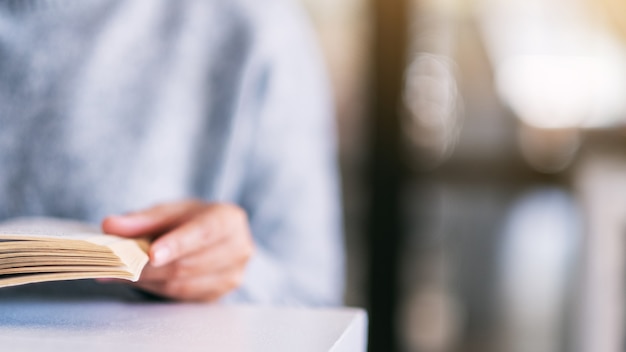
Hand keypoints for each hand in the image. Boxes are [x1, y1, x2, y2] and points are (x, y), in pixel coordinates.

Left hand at [101, 200, 254, 300]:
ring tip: (116, 273)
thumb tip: (111, 225)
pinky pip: (181, 296)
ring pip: (182, 285)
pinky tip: (135, 281)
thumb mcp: (170, 210)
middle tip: (115, 265)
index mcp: (229, 220)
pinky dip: (154, 289)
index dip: (177, 244)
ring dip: (146, 281)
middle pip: (189, 264)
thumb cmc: (192, 220)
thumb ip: (142, 219)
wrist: (215, 237)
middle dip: (148, 267)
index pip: (203, 233)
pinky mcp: (219, 295)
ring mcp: (232, 276)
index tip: (151, 254)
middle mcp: (239, 249)